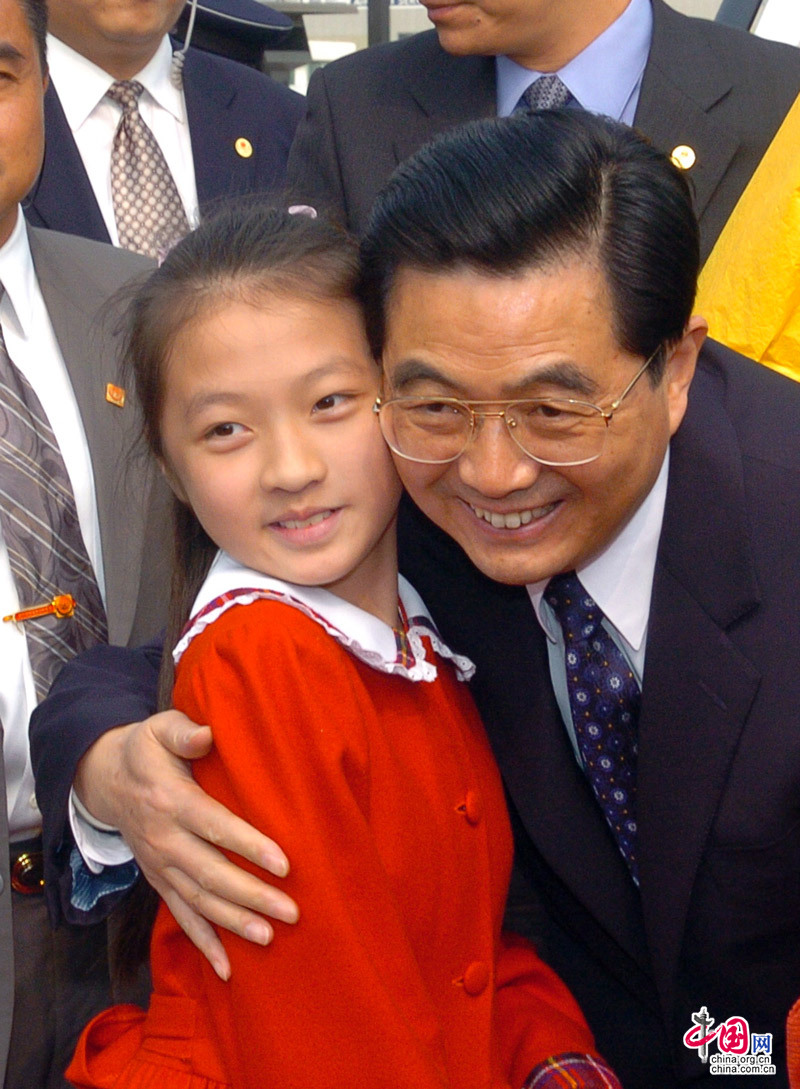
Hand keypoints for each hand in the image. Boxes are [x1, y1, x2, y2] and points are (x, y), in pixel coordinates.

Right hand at [74, 711, 298, 979]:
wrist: (105, 780)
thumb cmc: (147, 750)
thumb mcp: (160, 728)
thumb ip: (184, 732)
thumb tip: (208, 733)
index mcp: (172, 801)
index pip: (215, 827)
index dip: (248, 846)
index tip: (283, 864)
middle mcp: (165, 839)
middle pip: (211, 873)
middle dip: (252, 895)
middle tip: (291, 911)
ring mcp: (160, 865)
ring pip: (199, 901)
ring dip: (234, 922)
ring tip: (269, 937)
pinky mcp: (158, 881)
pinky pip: (181, 916)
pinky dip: (203, 944)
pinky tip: (227, 968)